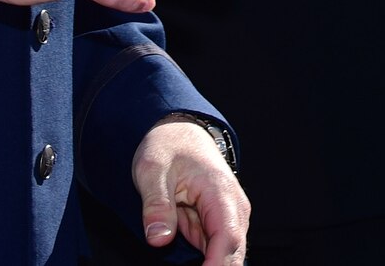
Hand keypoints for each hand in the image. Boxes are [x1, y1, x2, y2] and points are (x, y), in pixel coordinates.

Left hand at [134, 117, 248, 262]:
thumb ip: (156, 205)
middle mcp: (232, 208)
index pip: (228, 238)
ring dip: (208, 265)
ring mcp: (226, 219)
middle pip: (232, 254)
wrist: (178, 132)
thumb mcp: (152, 170)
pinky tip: (185, 262)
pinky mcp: (215, 226)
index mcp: (221, 192)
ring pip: (225, 257)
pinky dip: (204, 263)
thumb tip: (158, 239)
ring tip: (179, 255)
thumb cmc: (169, 146)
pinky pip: (213, 253)